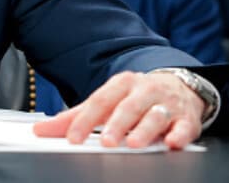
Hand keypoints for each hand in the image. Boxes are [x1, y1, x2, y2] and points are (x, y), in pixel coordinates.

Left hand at [32, 70, 204, 148]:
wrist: (181, 86)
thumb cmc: (136, 97)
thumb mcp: (107, 101)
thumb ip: (76, 116)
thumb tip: (42, 130)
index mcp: (120, 84)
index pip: (99, 101)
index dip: (85, 120)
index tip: (72, 137)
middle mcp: (143, 90)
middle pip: (127, 107)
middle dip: (116, 124)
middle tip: (106, 141)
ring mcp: (166, 103)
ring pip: (155, 115)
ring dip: (144, 130)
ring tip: (133, 144)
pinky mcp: (187, 118)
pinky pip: (185, 126)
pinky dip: (179, 134)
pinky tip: (172, 142)